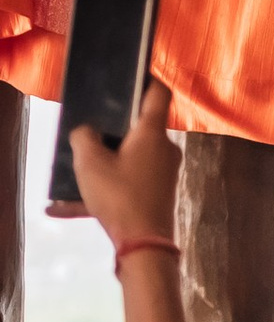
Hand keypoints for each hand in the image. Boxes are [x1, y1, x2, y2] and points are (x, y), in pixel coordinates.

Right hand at [69, 78, 179, 247]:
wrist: (144, 247)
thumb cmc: (120, 197)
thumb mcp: (89, 161)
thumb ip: (84, 137)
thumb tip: (88, 133)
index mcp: (152, 134)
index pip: (158, 94)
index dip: (146, 79)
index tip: (133, 74)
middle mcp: (164, 150)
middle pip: (139, 128)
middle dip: (113, 126)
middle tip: (91, 124)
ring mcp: (163, 174)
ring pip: (128, 158)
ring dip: (103, 162)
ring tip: (75, 168)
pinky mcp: (157, 195)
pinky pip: (126, 184)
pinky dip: (101, 191)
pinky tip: (62, 208)